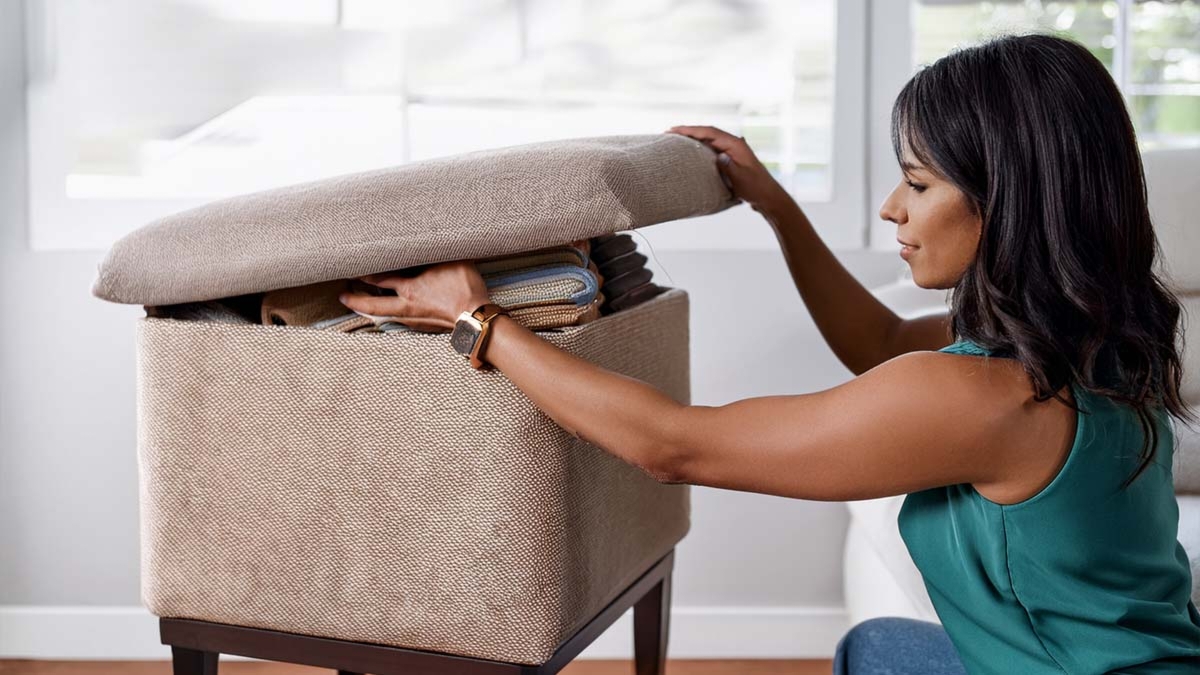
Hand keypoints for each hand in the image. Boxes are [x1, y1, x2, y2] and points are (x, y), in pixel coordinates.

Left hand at [338, 260, 491, 331]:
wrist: (476, 317)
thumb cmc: (465, 288)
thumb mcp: (452, 260)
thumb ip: (438, 249)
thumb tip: (433, 234)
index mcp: (410, 288)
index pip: (380, 279)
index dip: (363, 273)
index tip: (351, 268)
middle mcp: (407, 305)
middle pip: (374, 305)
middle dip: (356, 300)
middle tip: (342, 295)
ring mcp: (414, 318)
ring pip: (385, 315)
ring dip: (370, 309)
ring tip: (359, 305)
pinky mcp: (423, 326)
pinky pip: (400, 319)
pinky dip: (389, 315)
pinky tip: (390, 313)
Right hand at [665, 125, 791, 213]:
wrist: (768, 197)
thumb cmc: (756, 188)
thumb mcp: (740, 178)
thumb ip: (728, 165)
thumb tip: (718, 155)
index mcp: (736, 144)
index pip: (710, 132)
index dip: (691, 130)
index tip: (674, 130)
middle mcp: (735, 144)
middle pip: (708, 133)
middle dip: (689, 131)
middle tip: (670, 132)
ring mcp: (734, 151)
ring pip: (710, 139)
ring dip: (694, 138)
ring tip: (677, 139)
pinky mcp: (732, 159)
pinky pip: (714, 148)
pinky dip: (701, 147)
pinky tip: (693, 150)